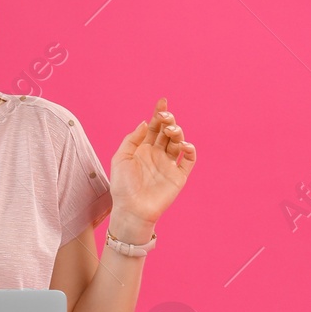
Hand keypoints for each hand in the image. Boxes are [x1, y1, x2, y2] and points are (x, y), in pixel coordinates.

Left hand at [108, 96, 196, 235]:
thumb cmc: (122, 186)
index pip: (154, 127)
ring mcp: (169, 164)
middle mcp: (158, 154)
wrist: (131, 210)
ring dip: (177, 132)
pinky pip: (189, 159)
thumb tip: (145, 122)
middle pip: (167, 131)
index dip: (158, 113)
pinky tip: (183, 144)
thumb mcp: (121, 158)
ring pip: (178, 142)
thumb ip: (133, 139)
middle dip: (169, 120)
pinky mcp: (179, 176)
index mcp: (143, 148)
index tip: (162, 101)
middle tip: (166, 116)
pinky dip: (189, 149)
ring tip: (171, 130)